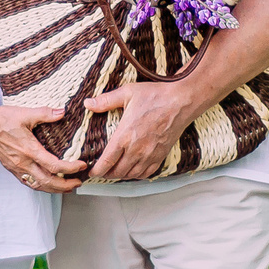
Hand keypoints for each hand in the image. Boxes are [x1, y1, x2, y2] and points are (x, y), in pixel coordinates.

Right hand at [0, 105, 87, 192]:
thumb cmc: (2, 119)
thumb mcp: (25, 113)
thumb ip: (45, 114)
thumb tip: (62, 112)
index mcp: (29, 150)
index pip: (54, 165)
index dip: (70, 168)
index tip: (81, 165)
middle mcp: (23, 163)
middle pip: (48, 182)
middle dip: (65, 185)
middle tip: (78, 183)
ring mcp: (17, 168)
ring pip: (38, 185)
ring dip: (54, 189)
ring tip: (67, 187)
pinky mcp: (12, 169)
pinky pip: (29, 183)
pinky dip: (41, 187)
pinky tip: (48, 185)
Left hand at [84, 81, 200, 181]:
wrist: (180, 102)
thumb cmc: (155, 96)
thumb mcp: (127, 93)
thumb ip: (106, 101)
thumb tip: (87, 104)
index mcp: (125, 135)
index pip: (107, 161)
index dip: (97, 170)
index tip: (91, 172)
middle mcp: (137, 149)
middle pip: (117, 171)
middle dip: (106, 174)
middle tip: (100, 172)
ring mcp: (150, 154)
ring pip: (131, 174)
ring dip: (121, 176)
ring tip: (114, 172)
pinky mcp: (160, 155)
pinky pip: (146, 173)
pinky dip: (137, 175)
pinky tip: (132, 171)